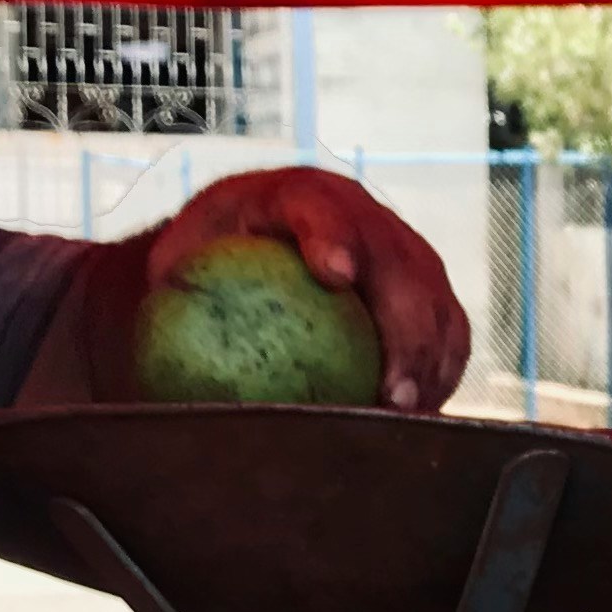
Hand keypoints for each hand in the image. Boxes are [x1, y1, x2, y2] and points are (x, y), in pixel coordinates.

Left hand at [149, 170, 468, 412]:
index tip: (336, 275)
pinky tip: (423, 417)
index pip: (321, 209)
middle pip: (399, 267)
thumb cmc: (205, 265)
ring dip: (431, 361)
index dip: (334, 236)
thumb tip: (162, 364)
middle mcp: (364, 215)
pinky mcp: (428, 293)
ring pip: (435, 303)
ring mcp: (404, 253)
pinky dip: (442, 374)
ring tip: (411, 415)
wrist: (256, 247)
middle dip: (405, 327)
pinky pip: (449, 333)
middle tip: (391, 392)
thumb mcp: (176, 271)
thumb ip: (177, 301)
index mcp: (298, 194)